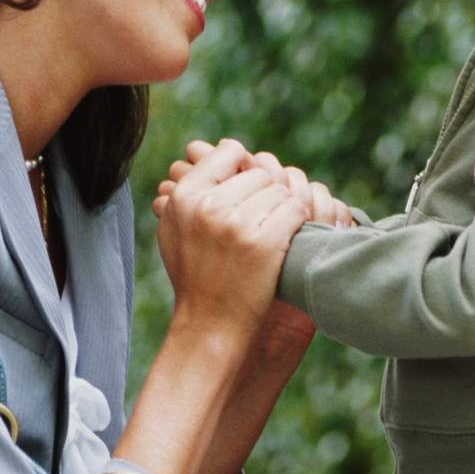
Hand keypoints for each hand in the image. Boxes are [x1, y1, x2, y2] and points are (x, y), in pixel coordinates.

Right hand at [152, 139, 311, 346]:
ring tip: (272, 235)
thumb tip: (201, 147)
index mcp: (185, 196)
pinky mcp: (265, 242)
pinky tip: (287, 242)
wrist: (210, 326)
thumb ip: (188, 188)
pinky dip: (300, 224)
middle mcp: (208, 206)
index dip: (246, 167)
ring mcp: (237, 224)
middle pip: (260, 171)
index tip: (250, 190)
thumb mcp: (175, 229)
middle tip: (263, 221)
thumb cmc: (196, 278)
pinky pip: (297, 210)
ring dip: (285, 210)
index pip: (230, 151)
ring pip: (282, 190)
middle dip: (268, 192)